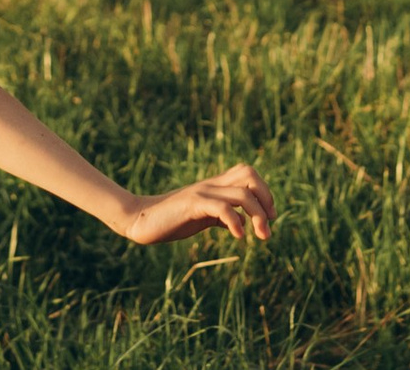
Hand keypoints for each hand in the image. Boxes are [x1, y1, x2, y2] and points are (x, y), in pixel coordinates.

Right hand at [109, 164, 274, 245]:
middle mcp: (211, 185)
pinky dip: (236, 222)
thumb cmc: (171, 220)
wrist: (140, 219)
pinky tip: (238, 236)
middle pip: (249, 174)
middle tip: (268, 224)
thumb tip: (241, 222)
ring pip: (242, 193)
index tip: (269, 218)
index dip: (265, 193)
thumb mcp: (202, 217)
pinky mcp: (192, 204)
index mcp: (214, 186)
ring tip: (261, 236)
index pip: (248, 174)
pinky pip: (222, 208)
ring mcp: (202, 193)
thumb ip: (221, 215)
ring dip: (258, 215)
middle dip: (266, 198)